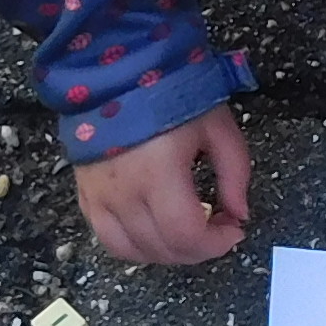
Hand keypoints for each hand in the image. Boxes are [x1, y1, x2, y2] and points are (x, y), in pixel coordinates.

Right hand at [73, 107, 252, 265]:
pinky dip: (135, 247)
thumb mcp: (216, 127)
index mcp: (158, 172)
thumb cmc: (170, 93)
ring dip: (167, 253)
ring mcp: (100, 196)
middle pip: (163, 249)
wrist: (118, 72)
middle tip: (216, 229)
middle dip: (199, 250)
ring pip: (133, 251)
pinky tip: (154, 234)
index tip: (234, 229)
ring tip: (186, 235)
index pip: (186, 234)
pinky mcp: (86, 195)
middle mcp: (124, 191)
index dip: (216, 243)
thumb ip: (235, 173)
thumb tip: (239, 213)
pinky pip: (108, 239)